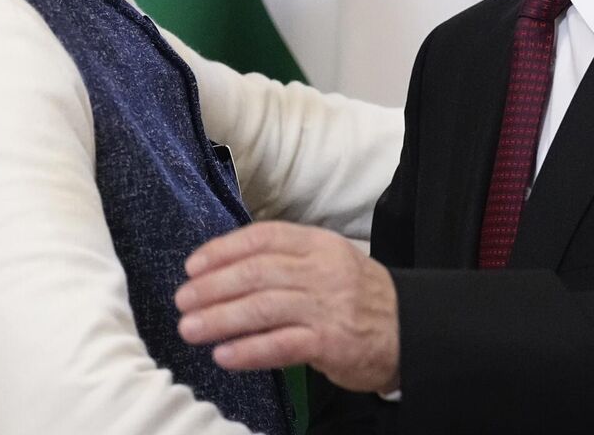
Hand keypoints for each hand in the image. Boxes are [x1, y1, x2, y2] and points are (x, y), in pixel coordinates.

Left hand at [174, 221, 399, 392]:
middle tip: (182, 301)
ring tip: (190, 329)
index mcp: (318, 244)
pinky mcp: (331, 342)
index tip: (192, 266)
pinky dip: (248, 350)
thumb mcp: (328, 263)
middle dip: (212, 287)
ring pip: (263, 307)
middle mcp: (322, 270)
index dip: (222, 250)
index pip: (262, 238)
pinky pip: (281, 345)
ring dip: (220, 318)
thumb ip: (285, 261)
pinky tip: (224, 355)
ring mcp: (328, 306)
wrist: (410, 331)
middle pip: (256, 272)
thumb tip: (223, 270)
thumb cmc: (357, 298)